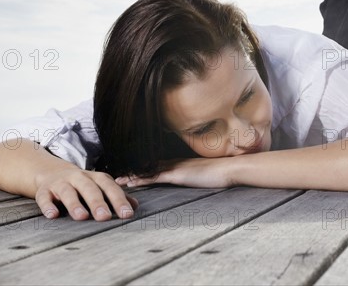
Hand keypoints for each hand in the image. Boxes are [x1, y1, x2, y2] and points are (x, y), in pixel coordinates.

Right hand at [34, 168, 138, 220]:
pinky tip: (52, 215)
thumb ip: (116, 196)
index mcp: (95, 178)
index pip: (109, 188)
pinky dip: (48, 206)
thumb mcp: (99, 186)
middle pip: (90, 188)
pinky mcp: (45, 190)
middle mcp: (79, 178)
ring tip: (82, 217)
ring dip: (74, 204)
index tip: (127, 214)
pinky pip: (45, 197)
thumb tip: (135, 206)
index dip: (119, 200)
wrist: (51, 172)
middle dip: (97, 202)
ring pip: (68, 192)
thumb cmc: (82, 183)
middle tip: (105, 217)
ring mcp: (61, 183)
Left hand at [115, 157, 234, 188]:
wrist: (229, 169)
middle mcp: (175, 162)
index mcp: (182, 162)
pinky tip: (131, 183)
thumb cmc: (222, 172)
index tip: (133, 172)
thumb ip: (198, 174)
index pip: (159, 164)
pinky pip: (154, 177)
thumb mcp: (206, 173)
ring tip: (118, 181)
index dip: (145, 168)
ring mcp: (175, 168)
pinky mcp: (177, 175)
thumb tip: (197, 178)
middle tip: (118, 176)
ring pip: (148, 171)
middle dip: (134, 171)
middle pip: (149, 166)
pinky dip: (141, 179)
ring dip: (132, 176)